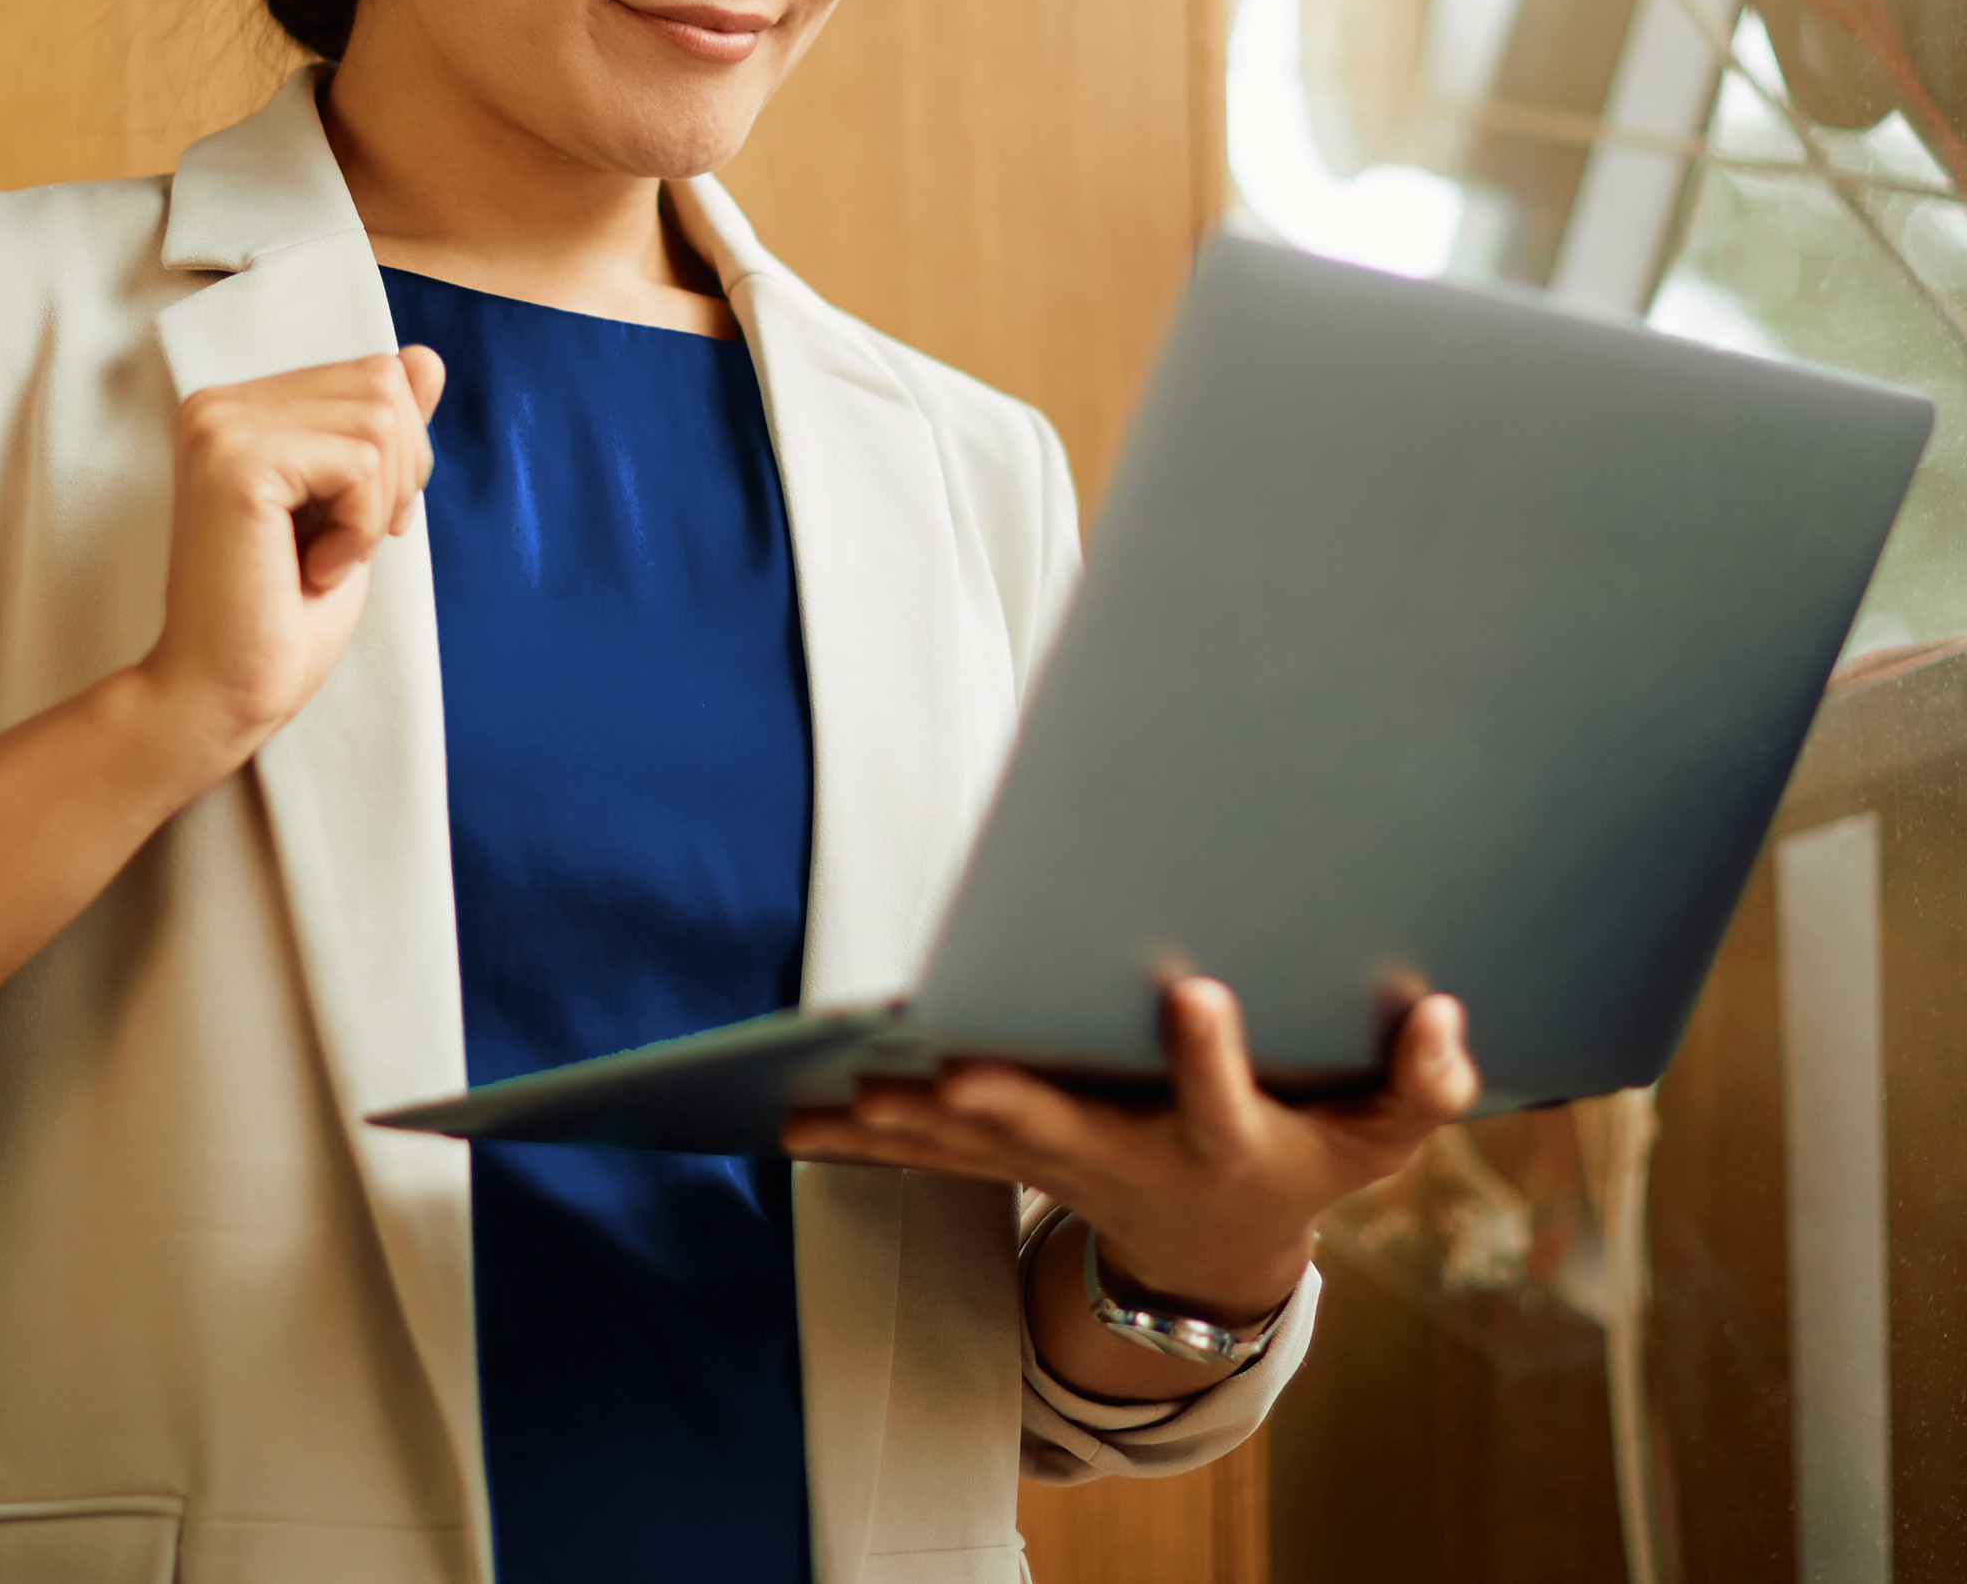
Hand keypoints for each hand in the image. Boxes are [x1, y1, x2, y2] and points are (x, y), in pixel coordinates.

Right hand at [136, 348, 445, 779]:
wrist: (227, 691)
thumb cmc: (286, 613)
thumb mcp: (355, 505)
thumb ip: (384, 430)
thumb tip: (425, 358)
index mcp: (245, 407)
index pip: (378, 374)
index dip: (399, 456)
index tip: (356, 522)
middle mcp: (220, 402)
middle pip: (386, 385)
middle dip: (399, 475)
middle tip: (347, 542)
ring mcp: (221, 425)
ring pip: (380, 421)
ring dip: (377, 506)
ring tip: (323, 557)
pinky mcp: (234, 460)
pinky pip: (359, 462)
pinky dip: (359, 527)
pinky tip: (313, 567)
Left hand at [784, 979, 1477, 1381]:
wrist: (1222, 1254)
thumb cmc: (1305, 1158)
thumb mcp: (1378, 1136)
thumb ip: (1421, 1085)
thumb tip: (1447, 1019)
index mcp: (1227, 1141)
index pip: (1226, 1099)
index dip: (1217, 1055)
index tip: (1201, 991)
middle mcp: (1137, 1158)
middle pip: (1072, 1135)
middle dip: (1013, 1106)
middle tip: (952, 1075)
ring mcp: (1070, 1165)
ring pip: (982, 1151)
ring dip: (911, 1129)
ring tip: (841, 1096)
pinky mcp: (1022, 1161)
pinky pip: (941, 1155)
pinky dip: (873, 1138)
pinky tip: (800, 1117)